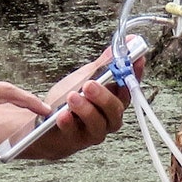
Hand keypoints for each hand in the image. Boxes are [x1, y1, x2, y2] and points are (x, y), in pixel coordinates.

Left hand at [20, 46, 144, 159]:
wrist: (46, 126)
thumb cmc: (69, 101)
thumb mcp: (86, 77)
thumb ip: (105, 62)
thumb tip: (127, 41)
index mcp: (114, 100)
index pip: (131, 87)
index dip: (135, 74)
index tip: (135, 59)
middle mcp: (109, 118)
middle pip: (116, 109)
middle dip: (104, 96)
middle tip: (89, 84)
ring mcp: (94, 131)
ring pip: (98, 123)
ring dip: (86, 109)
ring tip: (72, 97)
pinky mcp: (77, 141)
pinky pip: (75, 133)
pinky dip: (68, 123)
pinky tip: (62, 114)